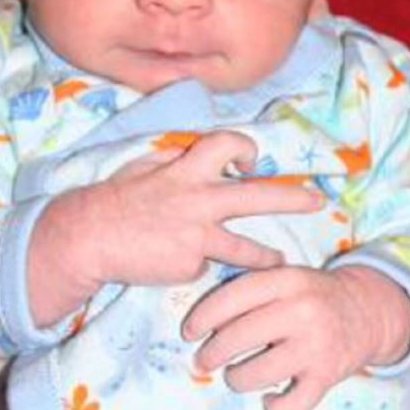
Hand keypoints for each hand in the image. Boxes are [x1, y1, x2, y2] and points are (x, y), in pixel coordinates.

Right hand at [29, 132, 324, 325]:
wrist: (91, 236)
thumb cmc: (118, 197)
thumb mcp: (146, 165)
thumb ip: (176, 159)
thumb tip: (194, 154)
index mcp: (189, 169)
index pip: (231, 145)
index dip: (247, 149)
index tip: (252, 161)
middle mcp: (201, 199)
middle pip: (258, 196)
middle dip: (292, 197)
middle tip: (318, 201)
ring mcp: (199, 234)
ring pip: (247, 248)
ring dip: (267, 256)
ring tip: (281, 261)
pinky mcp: (190, 264)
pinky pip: (205, 264)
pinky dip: (197, 263)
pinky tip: (174, 260)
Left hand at [183, 265, 409, 409]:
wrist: (366, 311)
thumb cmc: (311, 294)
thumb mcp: (286, 277)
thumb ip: (252, 289)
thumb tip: (202, 318)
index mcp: (287, 280)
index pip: (234, 296)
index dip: (204, 316)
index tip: (188, 332)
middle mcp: (302, 310)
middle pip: (240, 336)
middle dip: (212, 353)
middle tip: (203, 360)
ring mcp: (316, 345)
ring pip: (257, 373)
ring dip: (237, 379)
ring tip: (235, 375)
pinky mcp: (327, 377)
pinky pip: (289, 403)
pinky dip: (273, 406)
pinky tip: (268, 397)